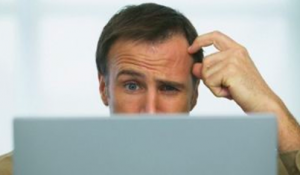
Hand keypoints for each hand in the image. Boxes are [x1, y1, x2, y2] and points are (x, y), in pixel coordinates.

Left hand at [188, 31, 299, 151]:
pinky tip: (230, 92)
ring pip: (205, 73)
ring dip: (214, 86)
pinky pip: (210, 82)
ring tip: (229, 89)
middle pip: (205, 61)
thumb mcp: (225, 77)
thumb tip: (194, 67)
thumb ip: (211, 69)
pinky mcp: (230, 70)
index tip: (190, 48)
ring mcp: (233, 60)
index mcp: (237, 50)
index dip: (200, 40)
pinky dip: (216, 91)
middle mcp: (235, 52)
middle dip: (209, 77)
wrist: (262, 102)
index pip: (215, 36)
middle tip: (226, 86)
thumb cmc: (245, 91)